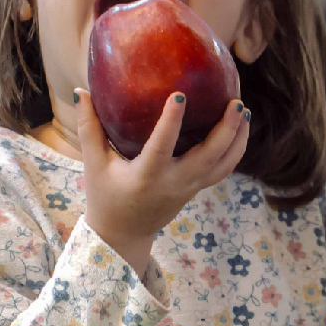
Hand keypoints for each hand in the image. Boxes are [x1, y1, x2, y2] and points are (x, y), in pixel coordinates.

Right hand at [75, 88, 250, 275]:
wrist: (124, 234)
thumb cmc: (105, 195)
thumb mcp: (93, 164)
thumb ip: (88, 128)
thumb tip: (82, 91)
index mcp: (146, 176)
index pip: (162, 146)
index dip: (172, 121)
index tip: (180, 93)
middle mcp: (173, 183)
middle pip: (209, 157)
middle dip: (226, 130)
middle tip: (235, 102)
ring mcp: (189, 188)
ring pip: (223, 165)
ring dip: (238, 139)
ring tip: (244, 111)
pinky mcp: (197, 189)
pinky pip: (223, 170)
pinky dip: (235, 150)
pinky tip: (240, 127)